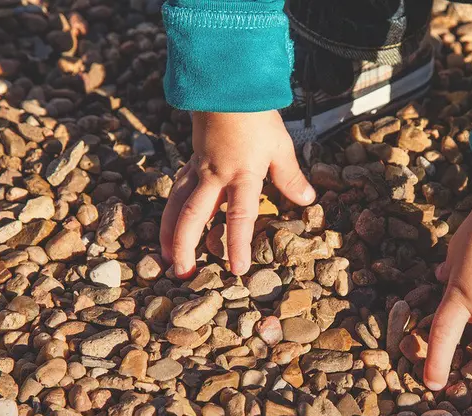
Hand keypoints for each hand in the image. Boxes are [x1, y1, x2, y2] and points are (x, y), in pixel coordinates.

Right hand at [160, 111, 315, 276]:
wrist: (228, 87)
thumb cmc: (256, 117)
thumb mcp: (280, 147)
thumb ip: (290, 177)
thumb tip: (306, 199)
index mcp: (241, 175)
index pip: (239, 216)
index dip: (237, 244)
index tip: (237, 269)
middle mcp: (214, 176)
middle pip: (194, 215)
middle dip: (186, 246)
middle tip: (182, 273)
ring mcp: (199, 169)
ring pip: (176, 204)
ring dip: (169, 232)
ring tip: (164, 256)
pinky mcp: (191, 161)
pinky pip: (176, 190)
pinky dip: (170, 210)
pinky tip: (169, 224)